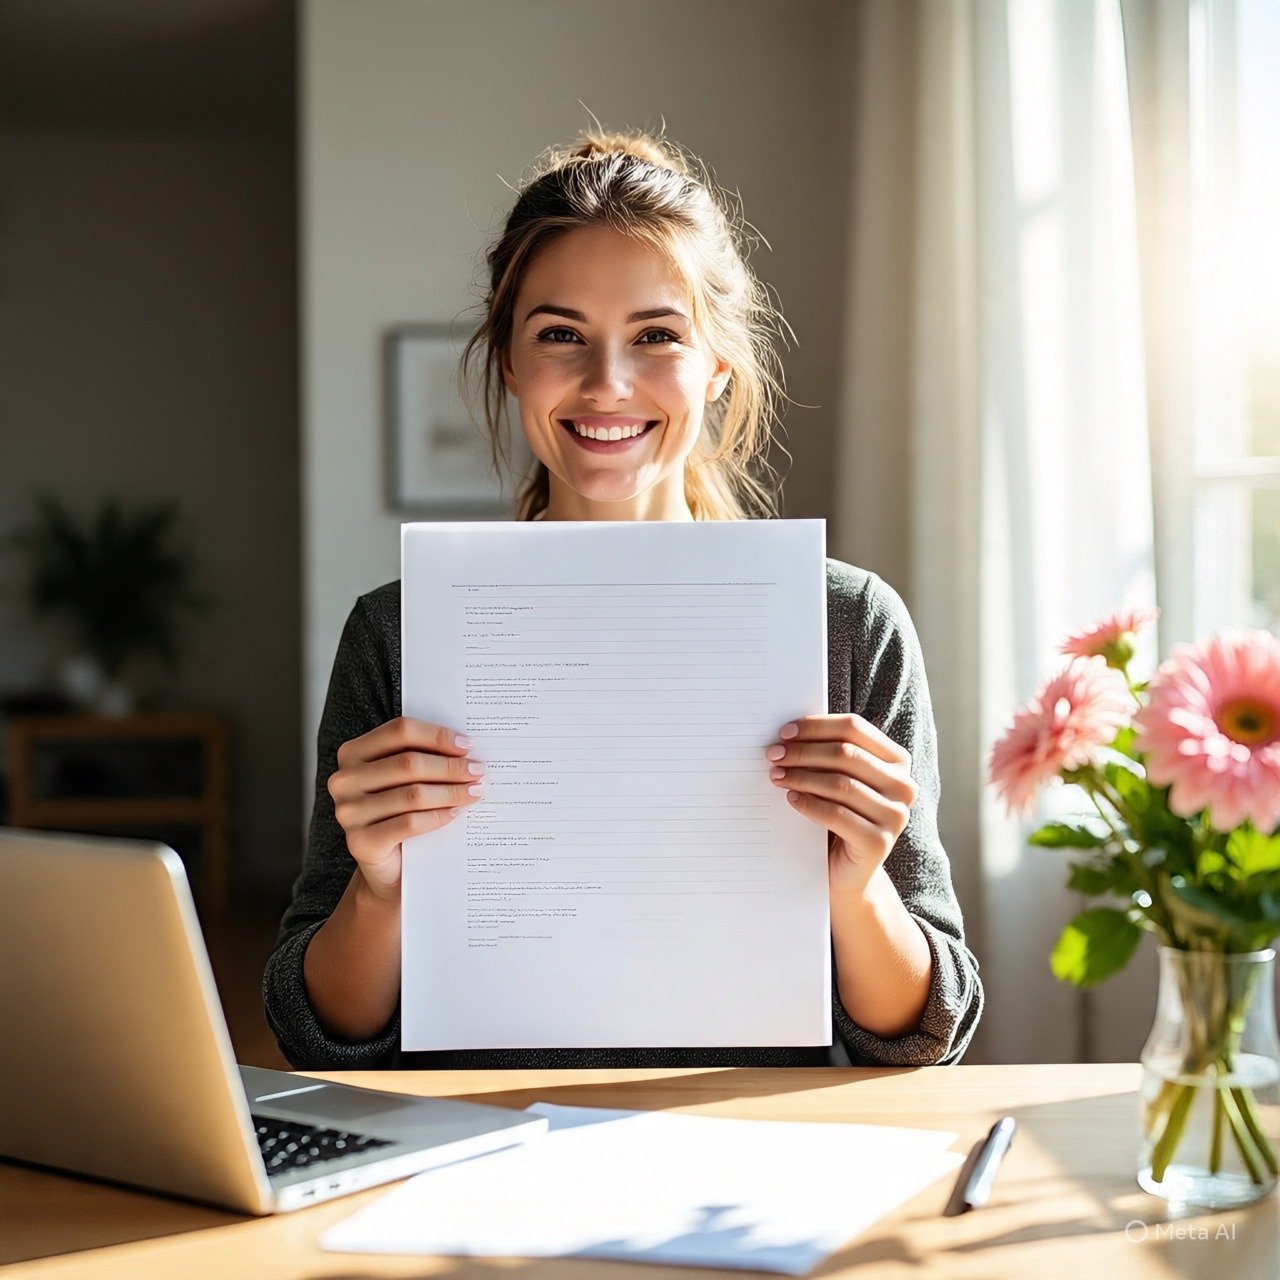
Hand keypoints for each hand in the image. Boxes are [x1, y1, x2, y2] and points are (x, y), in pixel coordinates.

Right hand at [328, 717, 482, 901]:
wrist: (388, 867)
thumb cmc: (399, 812)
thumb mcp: (405, 779)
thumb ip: (422, 756)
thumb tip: (466, 746)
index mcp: (352, 752)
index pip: (400, 731)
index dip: (437, 736)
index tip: (467, 745)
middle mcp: (344, 780)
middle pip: (408, 763)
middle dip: (450, 766)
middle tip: (478, 771)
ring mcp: (348, 812)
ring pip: (412, 794)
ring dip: (451, 791)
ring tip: (474, 791)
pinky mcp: (360, 842)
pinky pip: (409, 823)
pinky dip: (438, 816)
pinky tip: (456, 813)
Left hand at [765, 714, 917, 897]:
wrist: (846, 871)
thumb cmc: (839, 815)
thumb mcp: (838, 779)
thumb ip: (828, 753)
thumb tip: (789, 732)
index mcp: (897, 761)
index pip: (855, 728)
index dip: (817, 726)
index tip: (784, 732)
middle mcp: (903, 786)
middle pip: (846, 754)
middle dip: (804, 751)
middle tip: (773, 754)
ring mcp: (895, 816)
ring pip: (841, 783)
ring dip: (802, 776)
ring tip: (776, 776)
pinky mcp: (879, 843)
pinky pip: (836, 815)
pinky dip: (809, 804)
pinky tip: (790, 798)